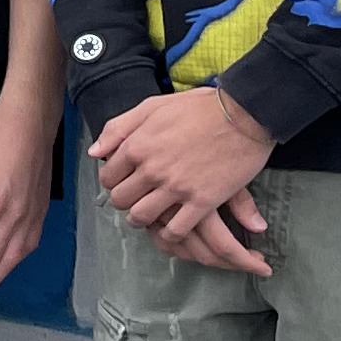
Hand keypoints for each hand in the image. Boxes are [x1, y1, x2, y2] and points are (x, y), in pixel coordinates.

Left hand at [89, 87, 275, 274]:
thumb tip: (95, 153)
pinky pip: (175, 229)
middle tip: (135, 199)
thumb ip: (119, 128)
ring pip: (142, 217)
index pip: (108, 176)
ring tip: (148, 215)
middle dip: (124, 201)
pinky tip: (171, 227)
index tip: (123, 181)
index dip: (113, 181)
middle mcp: (152, 169)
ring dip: (141, 219)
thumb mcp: (152, 107)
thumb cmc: (199, 107)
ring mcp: (177, 187)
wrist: (245, 115)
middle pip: (121, 200)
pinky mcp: (203, 201)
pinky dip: (169, 233)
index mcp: (137, 146)